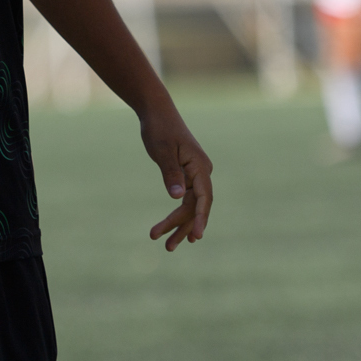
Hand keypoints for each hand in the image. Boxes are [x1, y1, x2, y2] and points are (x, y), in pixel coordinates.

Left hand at [139, 104, 213, 250]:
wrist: (157, 113)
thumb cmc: (159, 129)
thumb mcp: (162, 151)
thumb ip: (170, 173)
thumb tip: (177, 198)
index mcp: (200, 166)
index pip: (204, 198)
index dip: (201, 218)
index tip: (197, 236)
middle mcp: (202, 172)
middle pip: (197, 206)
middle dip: (183, 227)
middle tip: (167, 247)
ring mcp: (196, 175)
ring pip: (191, 206)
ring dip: (180, 225)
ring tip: (167, 246)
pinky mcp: (188, 176)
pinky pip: (187, 200)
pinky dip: (180, 214)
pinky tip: (175, 229)